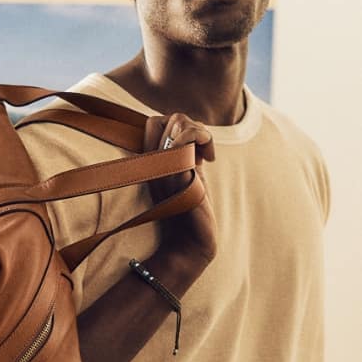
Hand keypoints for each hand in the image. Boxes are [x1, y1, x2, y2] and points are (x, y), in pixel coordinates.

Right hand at [144, 112, 216, 264]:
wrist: (188, 243)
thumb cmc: (190, 213)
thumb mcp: (184, 177)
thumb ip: (183, 156)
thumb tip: (194, 133)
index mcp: (151, 163)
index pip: (153, 122)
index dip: (176, 125)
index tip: (193, 147)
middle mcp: (153, 162)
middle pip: (168, 118)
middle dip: (192, 126)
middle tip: (203, 150)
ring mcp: (163, 166)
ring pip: (177, 122)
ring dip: (200, 132)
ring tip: (207, 154)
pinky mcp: (177, 173)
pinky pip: (185, 138)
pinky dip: (203, 138)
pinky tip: (210, 159)